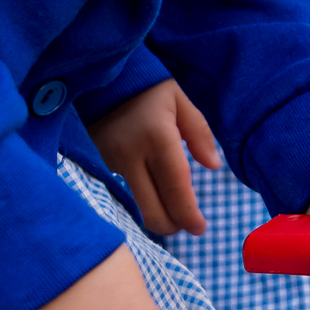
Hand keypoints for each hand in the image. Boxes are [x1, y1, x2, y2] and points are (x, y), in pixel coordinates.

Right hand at [88, 80, 222, 236]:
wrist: (99, 81)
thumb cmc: (147, 90)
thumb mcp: (180, 101)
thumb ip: (199, 133)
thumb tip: (214, 166)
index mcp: (157, 138)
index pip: (175, 189)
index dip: (189, 215)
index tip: (200, 228)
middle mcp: (131, 156)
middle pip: (152, 211)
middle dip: (173, 225)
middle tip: (186, 224)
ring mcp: (109, 166)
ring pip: (133, 211)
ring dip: (154, 220)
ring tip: (170, 216)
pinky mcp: (95, 169)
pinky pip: (117, 200)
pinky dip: (135, 210)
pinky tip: (148, 205)